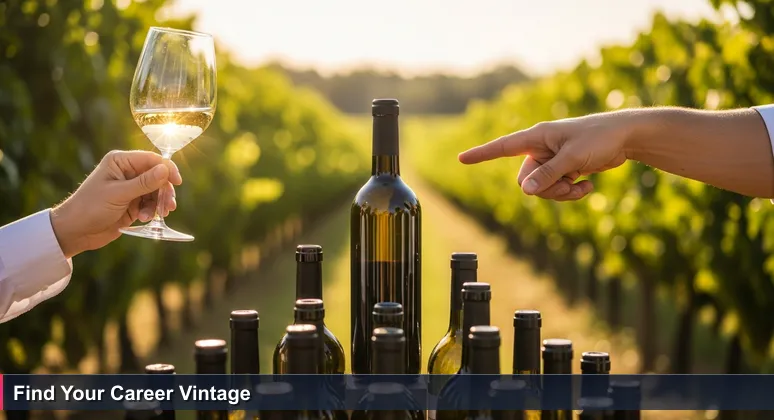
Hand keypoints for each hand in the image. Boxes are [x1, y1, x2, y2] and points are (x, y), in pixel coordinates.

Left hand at [50, 150, 182, 257]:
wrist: (76, 231)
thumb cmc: (90, 208)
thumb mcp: (118, 194)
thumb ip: (144, 182)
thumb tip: (165, 169)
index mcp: (121, 162)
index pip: (151, 159)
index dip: (167, 169)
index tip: (177, 182)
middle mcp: (128, 172)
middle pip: (158, 176)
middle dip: (164, 191)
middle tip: (168, 206)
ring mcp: (131, 188)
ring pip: (157, 191)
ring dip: (158, 204)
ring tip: (152, 216)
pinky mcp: (133, 203)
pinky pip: (151, 203)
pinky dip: (152, 211)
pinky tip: (144, 219)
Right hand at [458, 111, 635, 200]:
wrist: (626, 137)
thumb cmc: (599, 138)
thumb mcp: (573, 158)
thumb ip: (548, 175)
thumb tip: (526, 192)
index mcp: (537, 137)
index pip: (502, 147)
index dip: (481, 154)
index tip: (461, 158)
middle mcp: (540, 148)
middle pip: (526, 180)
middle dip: (545, 189)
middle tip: (568, 186)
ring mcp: (552, 160)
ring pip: (542, 188)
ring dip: (560, 193)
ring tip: (580, 187)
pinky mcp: (564, 169)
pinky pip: (556, 189)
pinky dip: (571, 192)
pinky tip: (588, 186)